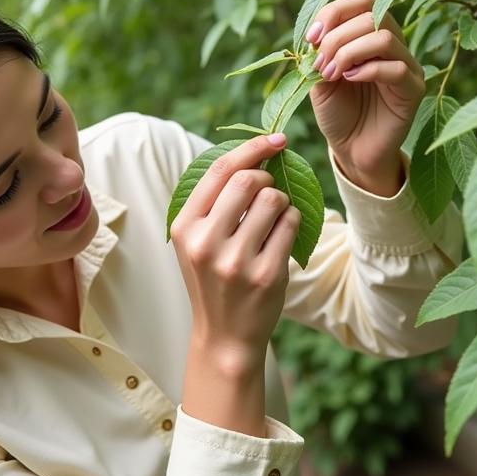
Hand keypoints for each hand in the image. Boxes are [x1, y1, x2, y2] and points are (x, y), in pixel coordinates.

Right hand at [169, 133, 300, 366]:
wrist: (224, 336)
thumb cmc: (214, 278)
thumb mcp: (196, 240)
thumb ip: (214, 200)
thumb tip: (253, 153)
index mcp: (184, 226)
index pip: (219, 170)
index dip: (251, 147)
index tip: (275, 139)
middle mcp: (205, 242)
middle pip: (249, 180)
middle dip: (267, 178)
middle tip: (269, 191)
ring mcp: (236, 260)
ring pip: (274, 199)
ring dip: (281, 202)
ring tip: (273, 220)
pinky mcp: (266, 275)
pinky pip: (291, 224)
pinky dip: (292, 222)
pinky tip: (281, 237)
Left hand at [304, 0, 424, 195]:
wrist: (351, 149)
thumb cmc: (337, 111)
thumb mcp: (320, 76)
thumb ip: (322, 51)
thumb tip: (318, 34)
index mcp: (370, 34)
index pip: (362, 0)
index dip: (334, 12)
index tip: (311, 38)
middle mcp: (393, 44)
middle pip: (372, 15)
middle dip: (337, 38)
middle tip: (320, 65)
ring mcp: (407, 65)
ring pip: (384, 37)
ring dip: (349, 51)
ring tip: (331, 73)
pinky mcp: (414, 89)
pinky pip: (396, 68)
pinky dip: (367, 70)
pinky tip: (349, 81)